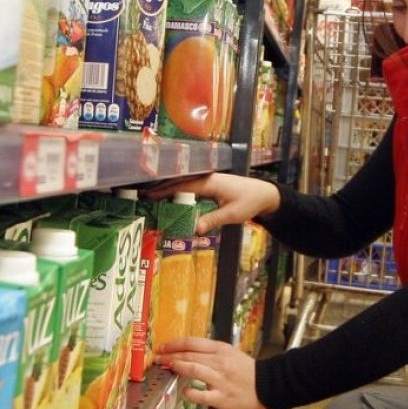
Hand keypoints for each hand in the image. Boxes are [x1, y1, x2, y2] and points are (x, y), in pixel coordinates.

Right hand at [145, 173, 279, 234]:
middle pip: (178, 182)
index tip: (148, 196)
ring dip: (168, 190)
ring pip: (183, 184)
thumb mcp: (232, 214)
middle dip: (161, 189)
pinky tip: (171, 200)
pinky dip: (179, 192)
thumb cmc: (249, 202)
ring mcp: (208, 181)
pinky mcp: (210, 185)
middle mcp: (206, 179)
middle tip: (143, 197)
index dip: (163, 191)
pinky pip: (190, 187)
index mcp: (209, 183)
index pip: (181, 185)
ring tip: (152, 198)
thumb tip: (194, 229)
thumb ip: (213, 220)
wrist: (264, 194)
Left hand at [157, 337, 267, 408]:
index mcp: (221, 350)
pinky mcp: (222, 398)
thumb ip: (210, 353)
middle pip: (190, 355)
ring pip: (194, 369)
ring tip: (167, 368)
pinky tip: (185, 391)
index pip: (192, 342)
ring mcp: (221, 380)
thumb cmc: (247, 371)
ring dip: (178, 367)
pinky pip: (203, 395)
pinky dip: (191, 393)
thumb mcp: (230, 354)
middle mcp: (220, 362)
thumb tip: (187, 353)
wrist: (269, 386)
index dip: (174, 344)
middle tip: (158, 358)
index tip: (162, 347)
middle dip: (170, 355)